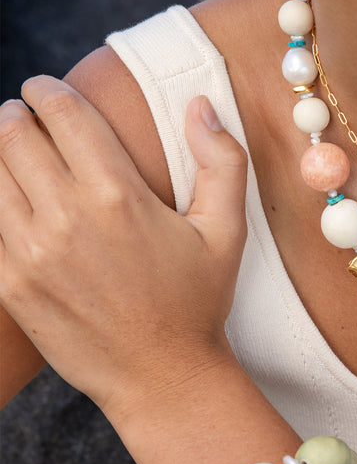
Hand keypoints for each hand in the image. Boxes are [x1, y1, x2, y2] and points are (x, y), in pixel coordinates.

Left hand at [0, 77, 247, 420]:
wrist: (162, 377)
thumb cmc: (198, 300)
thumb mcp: (228, 229)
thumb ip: (221, 159)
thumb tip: (200, 104)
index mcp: (119, 195)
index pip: (65, 114)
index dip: (48, 89)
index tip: (44, 86)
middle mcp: (67, 217)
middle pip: (14, 136)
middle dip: (15, 114)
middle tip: (22, 113)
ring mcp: (30, 254)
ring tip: (9, 149)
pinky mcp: (9, 286)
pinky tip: (6, 197)